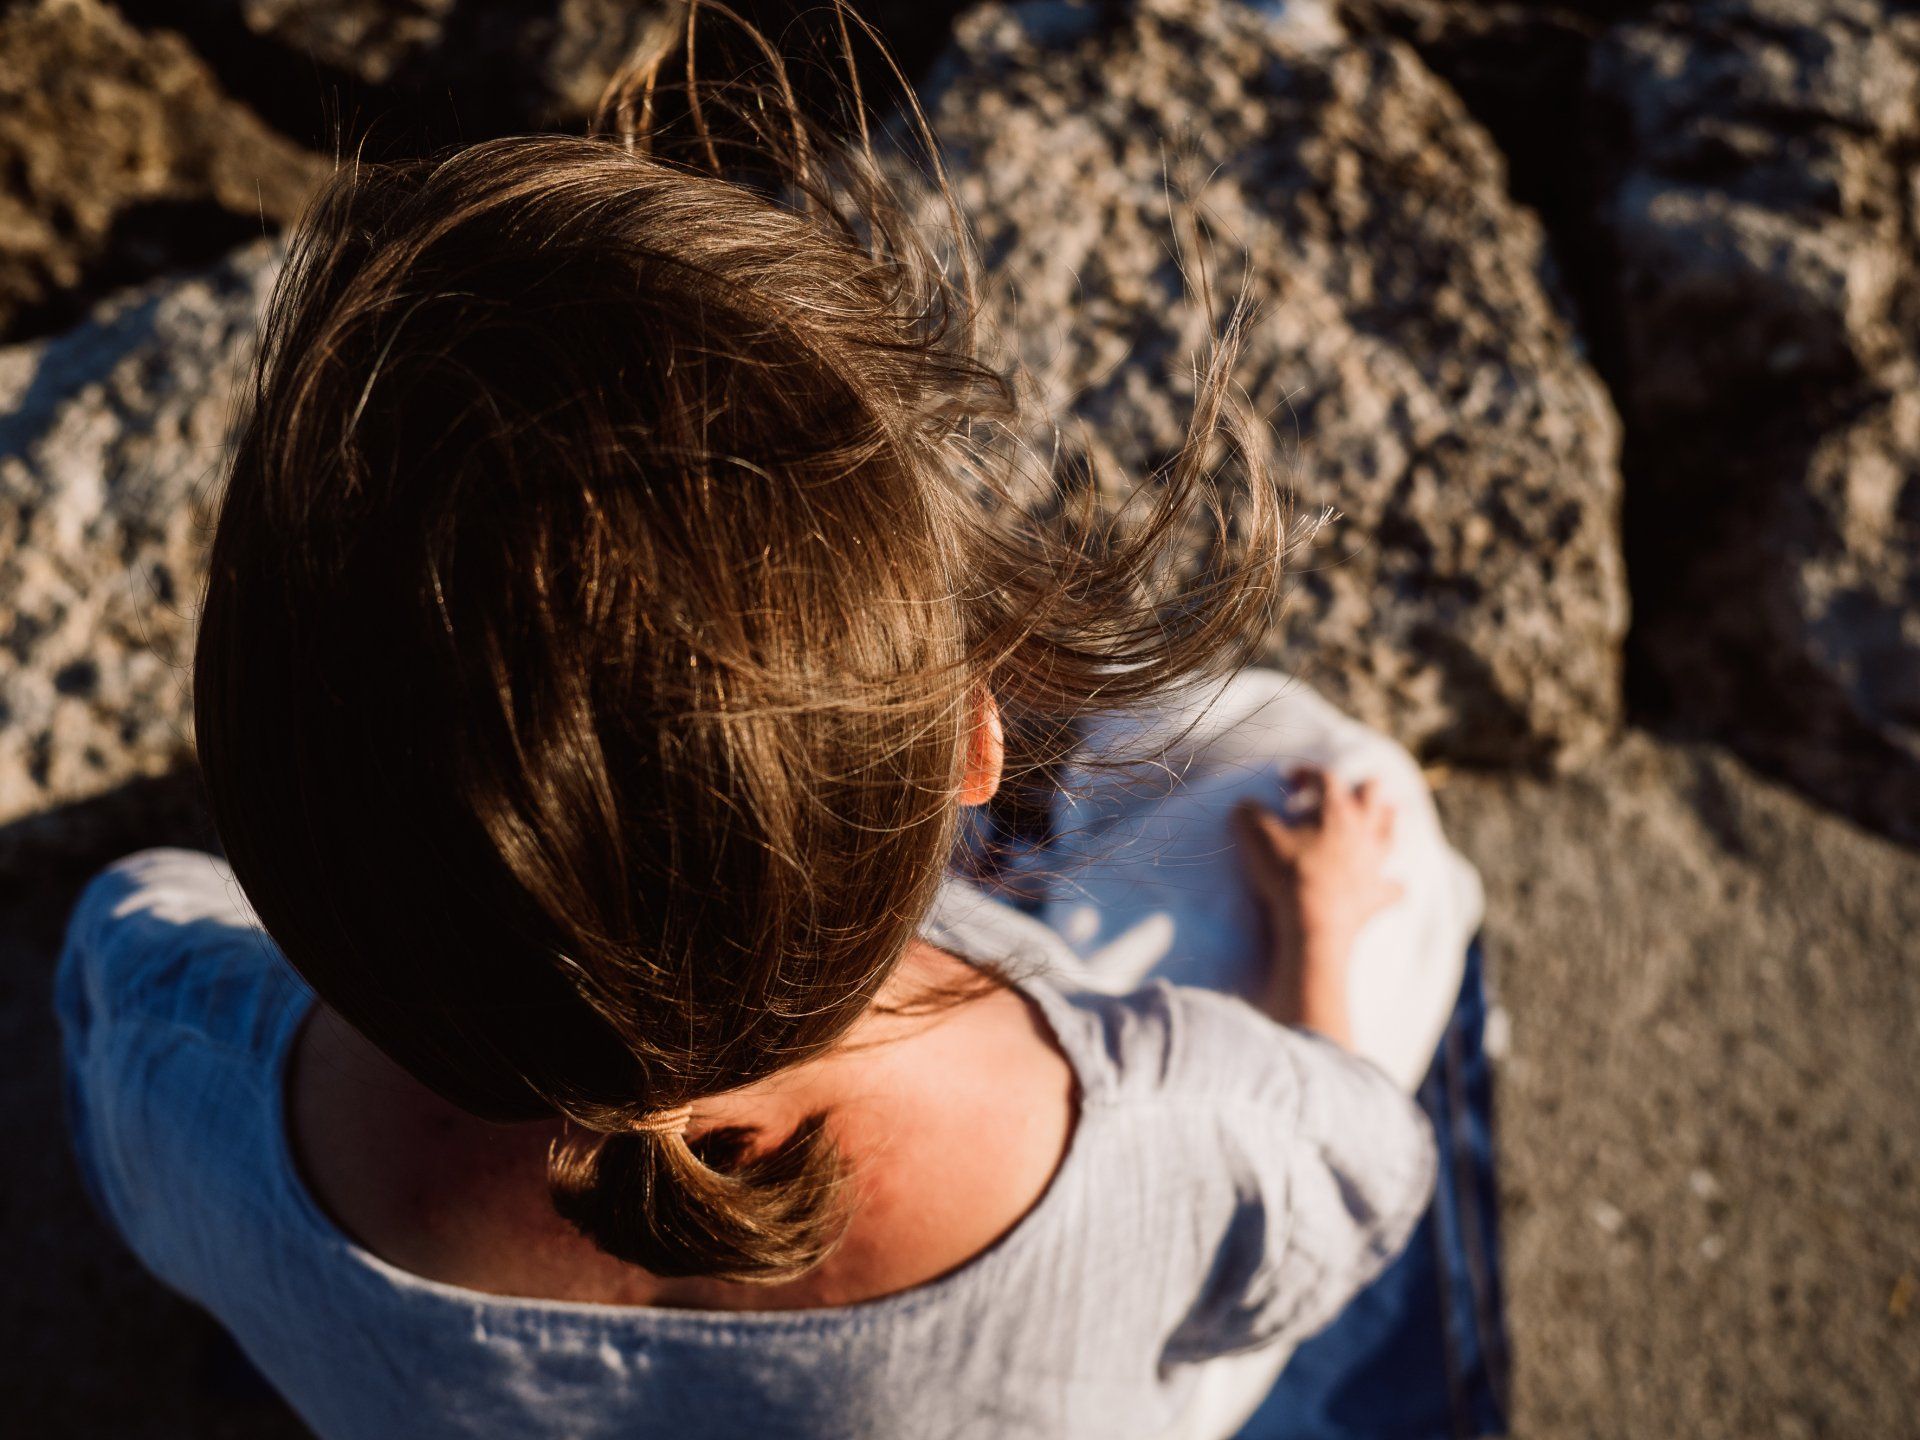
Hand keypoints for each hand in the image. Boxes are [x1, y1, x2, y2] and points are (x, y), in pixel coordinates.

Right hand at [1231, 767, 1402, 1047]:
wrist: (1314, 924)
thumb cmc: (1287, 874)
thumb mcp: (1256, 837)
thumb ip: (1249, 813)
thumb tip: (1244, 803)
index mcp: (1334, 811)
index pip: (1325, 778)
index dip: (1308, 773)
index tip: (1291, 778)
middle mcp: (1360, 831)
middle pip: (1370, 797)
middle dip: (1364, 788)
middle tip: (1361, 785)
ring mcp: (1372, 863)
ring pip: (1389, 834)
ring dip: (1389, 821)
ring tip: (1392, 811)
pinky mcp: (1376, 895)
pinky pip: (1393, 889)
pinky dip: (1393, 886)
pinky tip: (1395, 886)